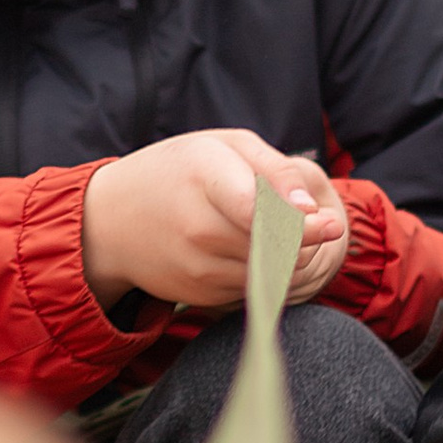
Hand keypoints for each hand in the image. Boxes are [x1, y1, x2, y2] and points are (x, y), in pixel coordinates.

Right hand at [80, 128, 351, 315]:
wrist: (111, 220)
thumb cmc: (178, 171)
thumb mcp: (224, 147)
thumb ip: (274, 170)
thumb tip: (311, 209)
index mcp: (205, 177)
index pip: (258, 211)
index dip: (300, 225)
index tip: (332, 225)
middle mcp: (198, 228)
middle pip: (274, 248)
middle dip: (306, 242)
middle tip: (325, 227)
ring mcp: (197, 267)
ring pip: (270, 275)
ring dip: (290, 260)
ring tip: (286, 235)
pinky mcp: (199, 295)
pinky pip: (253, 290)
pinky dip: (265, 273)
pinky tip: (251, 251)